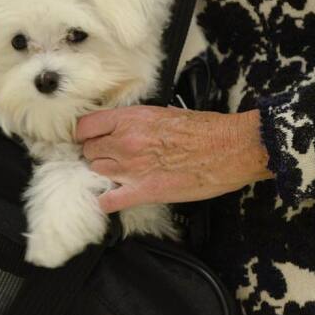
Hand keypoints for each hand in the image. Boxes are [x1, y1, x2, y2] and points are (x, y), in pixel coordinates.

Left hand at [76, 106, 272, 213]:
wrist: (229, 148)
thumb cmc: (207, 130)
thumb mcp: (167, 113)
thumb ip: (142, 121)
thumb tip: (133, 126)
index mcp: (131, 118)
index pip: (86, 127)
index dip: (87, 135)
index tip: (92, 139)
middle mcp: (125, 141)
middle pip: (89, 151)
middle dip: (98, 155)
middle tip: (112, 159)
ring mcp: (132, 168)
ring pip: (96, 172)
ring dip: (105, 174)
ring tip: (119, 176)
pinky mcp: (144, 192)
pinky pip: (108, 201)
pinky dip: (107, 201)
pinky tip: (114, 198)